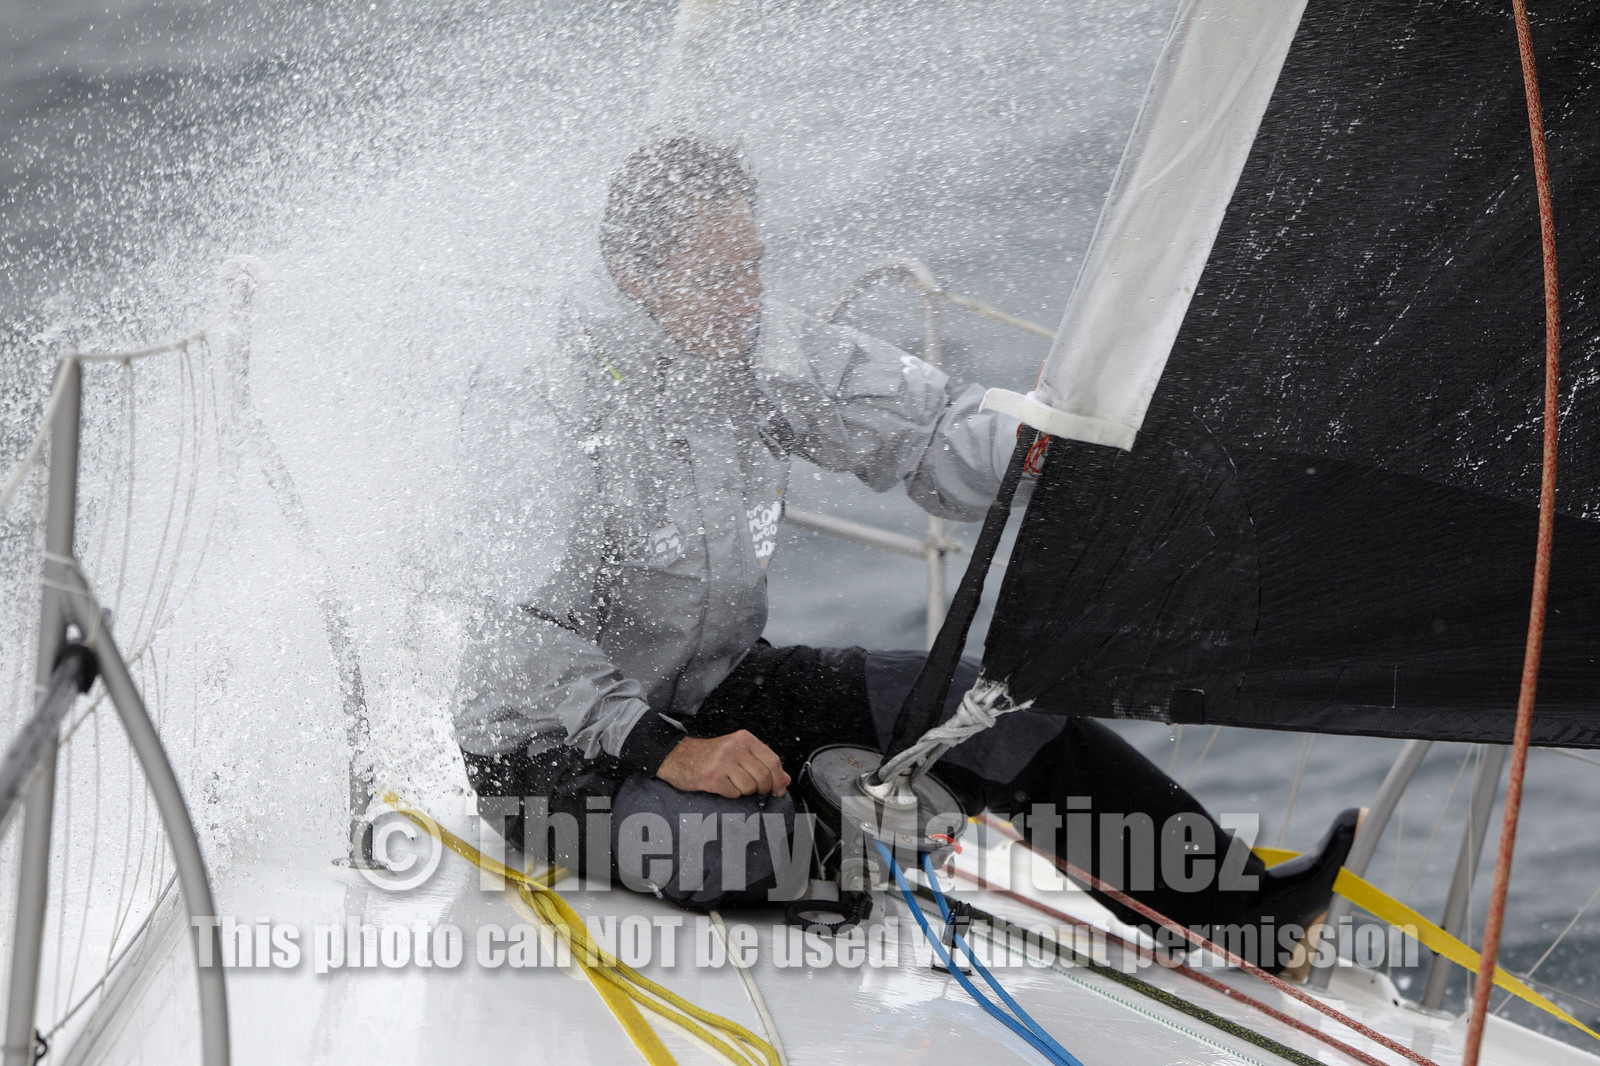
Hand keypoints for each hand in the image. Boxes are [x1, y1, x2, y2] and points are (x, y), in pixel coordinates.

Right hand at [656, 731, 789, 798]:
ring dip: (744, 791)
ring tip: (734, 784)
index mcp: (744, 739)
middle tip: (757, 791)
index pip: (772, 760)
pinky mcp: (712, 777)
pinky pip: (733, 793)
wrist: (677, 756)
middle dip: (764, 788)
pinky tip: (722, 786)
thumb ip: (762, 763)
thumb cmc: (709, 756)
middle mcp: (734, 748)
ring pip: (750, 787)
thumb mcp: (738, 752)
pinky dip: (731, 794)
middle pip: (764, 775)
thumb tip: (785, 780)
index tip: (779, 789)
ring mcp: (722, 762)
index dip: (779, 778)